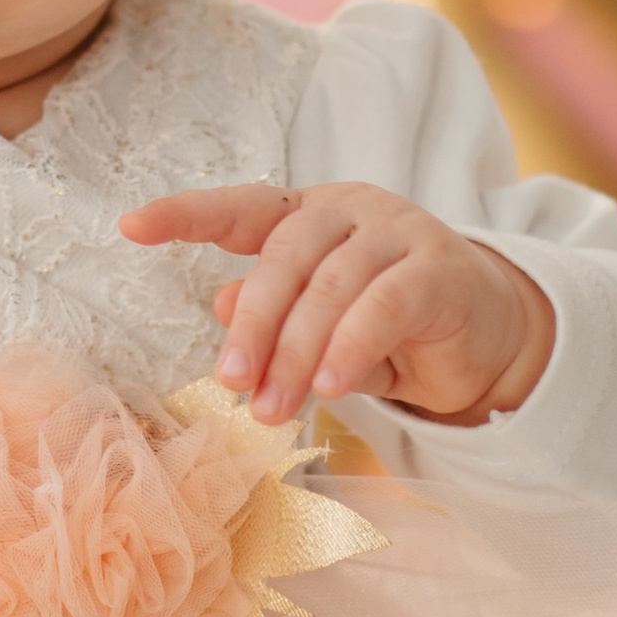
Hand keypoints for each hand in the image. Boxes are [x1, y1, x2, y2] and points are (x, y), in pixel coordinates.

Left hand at [119, 184, 555, 426]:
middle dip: (251, 327)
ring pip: (330, 286)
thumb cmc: (386, 329)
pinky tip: (328, 387)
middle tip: (230, 385)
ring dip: (294, 353)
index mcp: (309, 213)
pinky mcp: (439, 268)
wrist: (485, 339)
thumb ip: (273, 316)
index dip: (187, 214)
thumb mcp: (317, 329)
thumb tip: (221, 302)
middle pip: (283, 256)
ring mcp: (398, 231)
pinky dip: (348, 348)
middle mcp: (350, 209)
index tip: (131, 225)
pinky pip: (383, 305)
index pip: (242, 207)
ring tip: (273, 409)